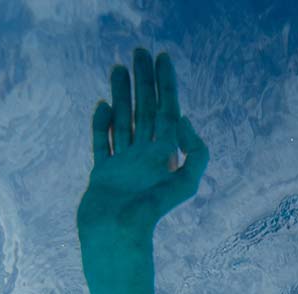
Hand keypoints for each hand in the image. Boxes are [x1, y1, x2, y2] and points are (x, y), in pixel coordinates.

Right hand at [76, 49, 208, 248]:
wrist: (115, 239)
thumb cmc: (149, 216)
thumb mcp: (184, 184)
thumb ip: (195, 152)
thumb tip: (184, 118)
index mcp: (164, 156)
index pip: (167, 110)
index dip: (166, 83)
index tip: (162, 57)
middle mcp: (145, 158)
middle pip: (145, 110)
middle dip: (144, 80)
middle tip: (139, 51)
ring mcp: (123, 165)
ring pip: (123, 120)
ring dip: (122, 94)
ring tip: (118, 67)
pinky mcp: (103, 175)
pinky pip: (103, 142)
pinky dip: (102, 124)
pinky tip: (103, 105)